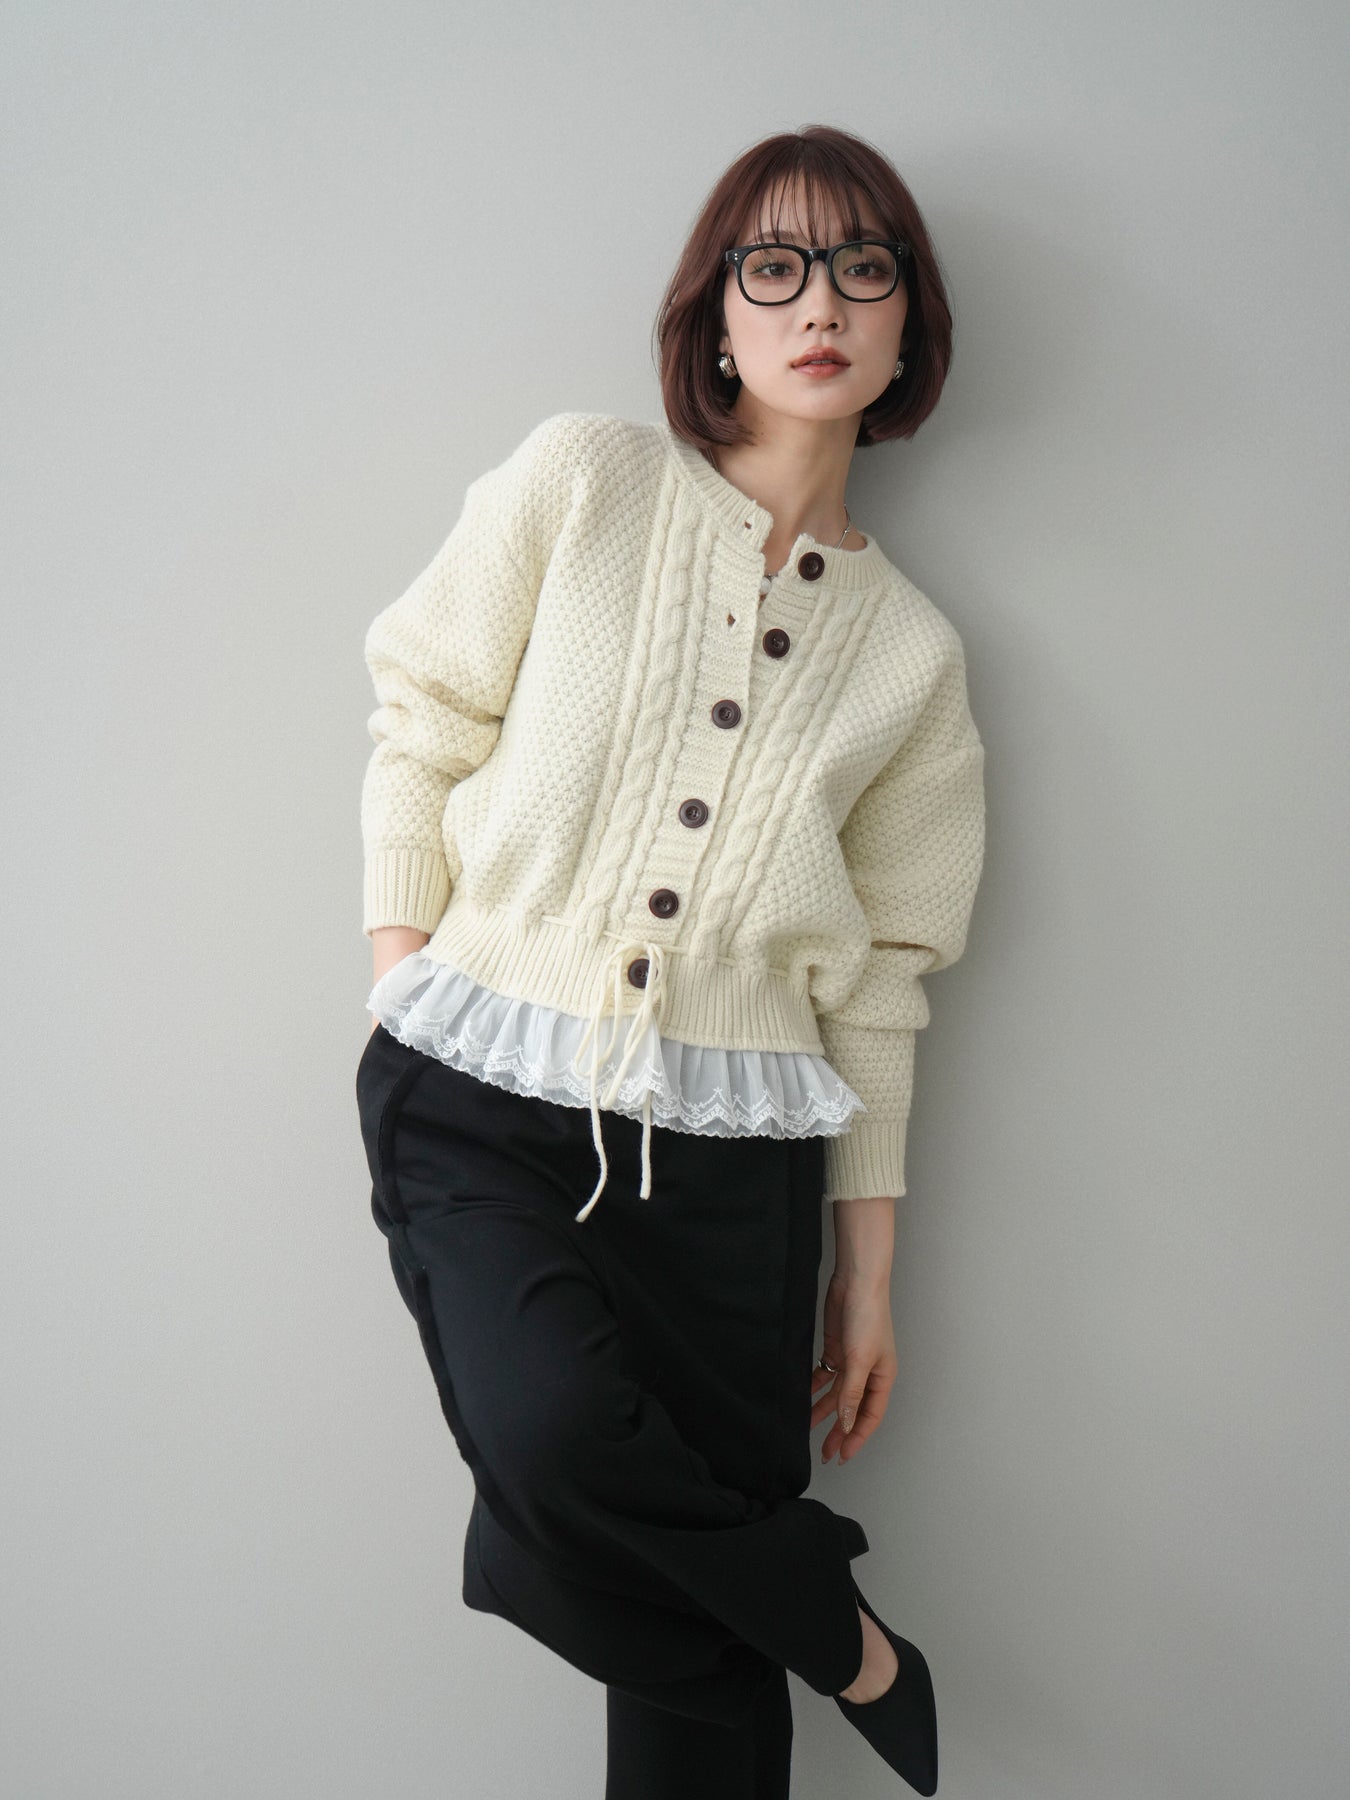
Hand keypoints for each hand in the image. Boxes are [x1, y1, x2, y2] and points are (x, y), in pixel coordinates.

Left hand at [811, 1270, 897, 1464]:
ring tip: (807, 1426)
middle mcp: (868, 1373)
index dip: (856, 1438)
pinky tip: (803, 1395)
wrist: (856, 1284)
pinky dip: (815, 1386)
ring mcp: (852, 1361)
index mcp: (882, 1378)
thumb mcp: (860, 1360)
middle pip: (853, 1409)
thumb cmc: (868, 1317)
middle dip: (840, 1430)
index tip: (842, 1455)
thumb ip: (851, 1393)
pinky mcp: (837, 1349)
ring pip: (837, 1394)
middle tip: (825, 1452)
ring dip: (824, 1410)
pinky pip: (825, 1374)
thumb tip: (846, 1423)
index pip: (869, 1417)